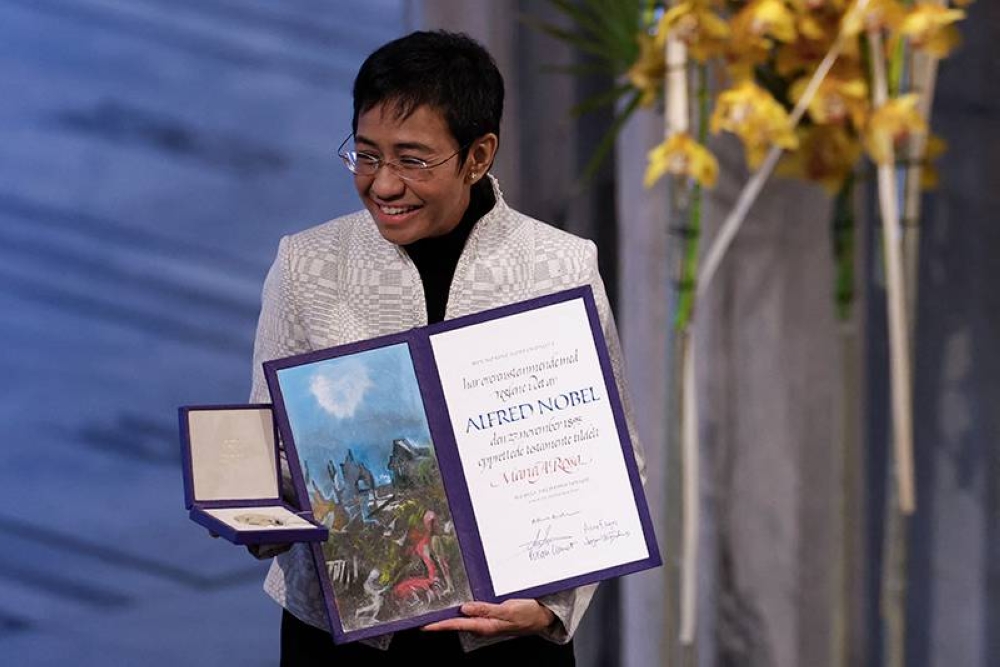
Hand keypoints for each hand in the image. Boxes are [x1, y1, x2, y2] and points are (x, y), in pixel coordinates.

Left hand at [422, 599, 555, 636]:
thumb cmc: (527, 614)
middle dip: (440, 619)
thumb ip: (486, 609)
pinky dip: (462, 609)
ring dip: (450, 614)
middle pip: (456, 622)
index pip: (456, 625)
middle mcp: (483, 624)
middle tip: (422, 615)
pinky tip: (457, 604)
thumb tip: (464, 609)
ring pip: (463, 617)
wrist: (543, 616)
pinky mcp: (491, 615)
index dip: (439, 625)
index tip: (423, 625)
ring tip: (434, 608)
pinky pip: (473, 612)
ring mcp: (487, 620)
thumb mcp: (508, 610)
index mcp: (485, 625)